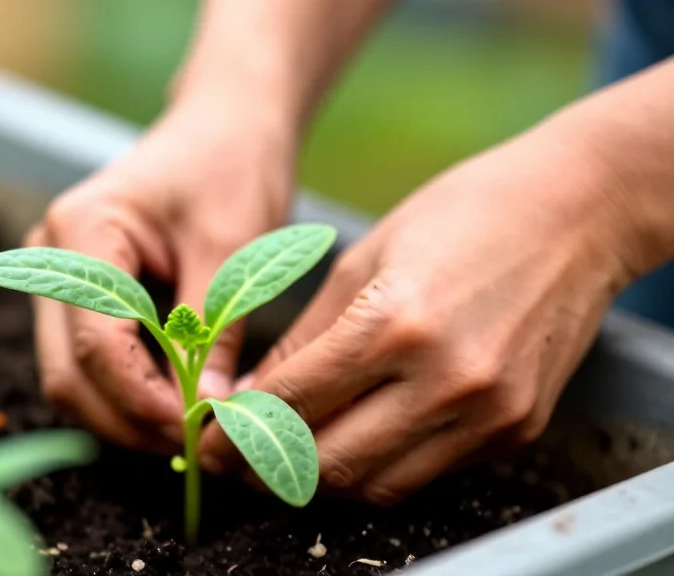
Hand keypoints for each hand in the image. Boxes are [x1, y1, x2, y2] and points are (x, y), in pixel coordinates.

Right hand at [25, 98, 297, 452]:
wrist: (225, 126)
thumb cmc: (232, 167)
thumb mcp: (232, 248)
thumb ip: (212, 332)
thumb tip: (211, 414)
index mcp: (80, 232)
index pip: (97, 343)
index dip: (144, 399)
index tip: (199, 428)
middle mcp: (50, 258)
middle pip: (69, 372)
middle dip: (129, 420)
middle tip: (195, 445)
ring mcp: (57, 278)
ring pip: (72, 377)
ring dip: (125, 415)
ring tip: (189, 430)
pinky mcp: (78, 296)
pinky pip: (88, 362)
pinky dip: (127, 393)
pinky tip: (174, 404)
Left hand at [198, 120, 635, 503]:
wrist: (576, 213)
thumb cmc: (461, 215)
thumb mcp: (361, 261)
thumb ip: (305, 341)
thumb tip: (253, 398)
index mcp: (392, 324)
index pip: (290, 405)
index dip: (236, 433)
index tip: (210, 439)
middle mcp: (443, 380)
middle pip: (328, 463)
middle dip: (267, 469)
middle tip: (240, 456)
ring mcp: (487, 413)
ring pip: (377, 486)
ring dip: (322, 478)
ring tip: (291, 451)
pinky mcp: (517, 429)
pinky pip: (428, 474)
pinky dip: (380, 466)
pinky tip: (356, 438)